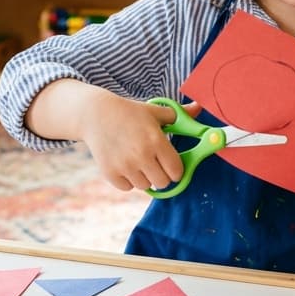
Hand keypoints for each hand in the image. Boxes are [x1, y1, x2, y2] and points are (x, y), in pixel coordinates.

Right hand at [80, 96, 198, 191]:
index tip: (171, 164)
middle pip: (162, 182)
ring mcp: (125, 166)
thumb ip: (179, 114)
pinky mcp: (110, 173)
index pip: (176, 171)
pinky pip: (128, 187)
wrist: (95, 115)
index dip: (176, 169)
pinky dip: (128, 180)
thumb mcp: (155, 111)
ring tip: (136, 159)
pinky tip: (124, 163)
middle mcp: (141, 156)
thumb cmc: (130, 112)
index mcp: (156, 141)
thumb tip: (198, 108)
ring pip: (145, 186)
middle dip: (162, 174)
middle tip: (154, 162)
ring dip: (144, 177)